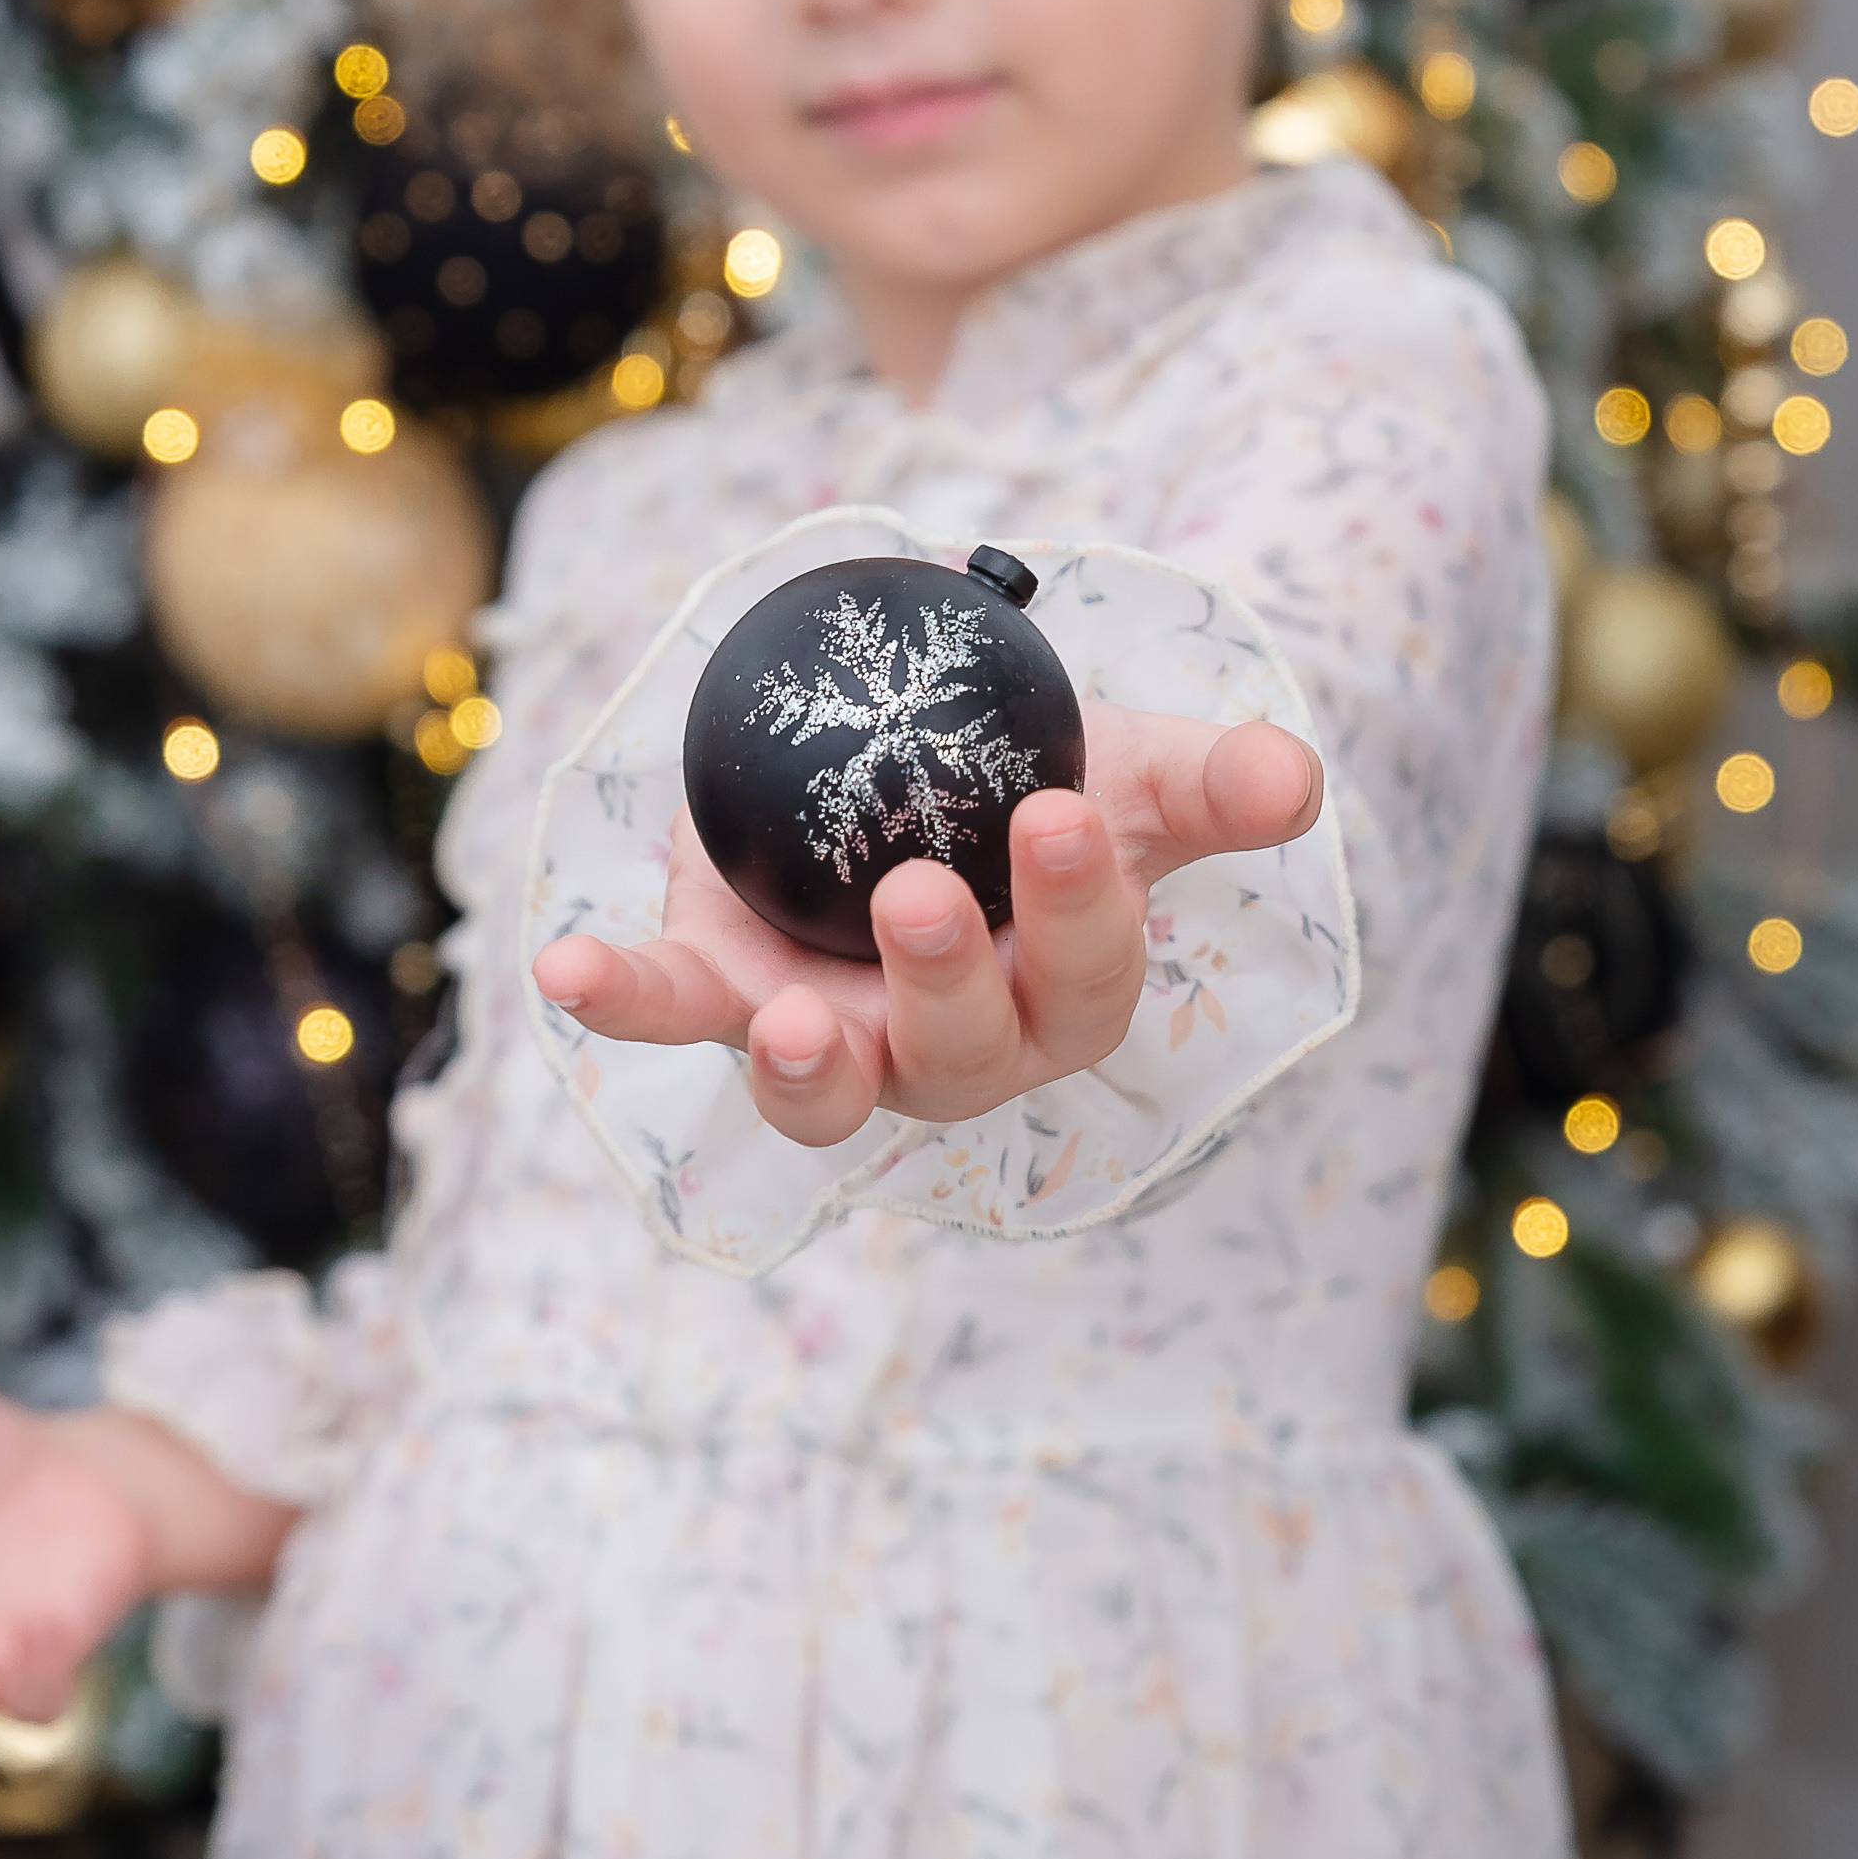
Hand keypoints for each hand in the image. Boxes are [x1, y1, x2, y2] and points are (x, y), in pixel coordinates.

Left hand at [532, 700, 1321, 1150]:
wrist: (914, 769)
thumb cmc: (1038, 786)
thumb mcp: (1129, 769)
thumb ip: (1214, 779)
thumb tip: (1293, 777)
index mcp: (1063, 997)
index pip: (1087, 977)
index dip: (1077, 909)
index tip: (1057, 814)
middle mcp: (955, 1050)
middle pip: (961, 1052)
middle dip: (944, 980)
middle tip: (921, 896)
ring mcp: (837, 1037)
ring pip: (823, 1089)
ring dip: (802, 1064)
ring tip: (784, 1021)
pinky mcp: (728, 996)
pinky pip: (673, 1011)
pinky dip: (619, 995)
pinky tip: (564, 964)